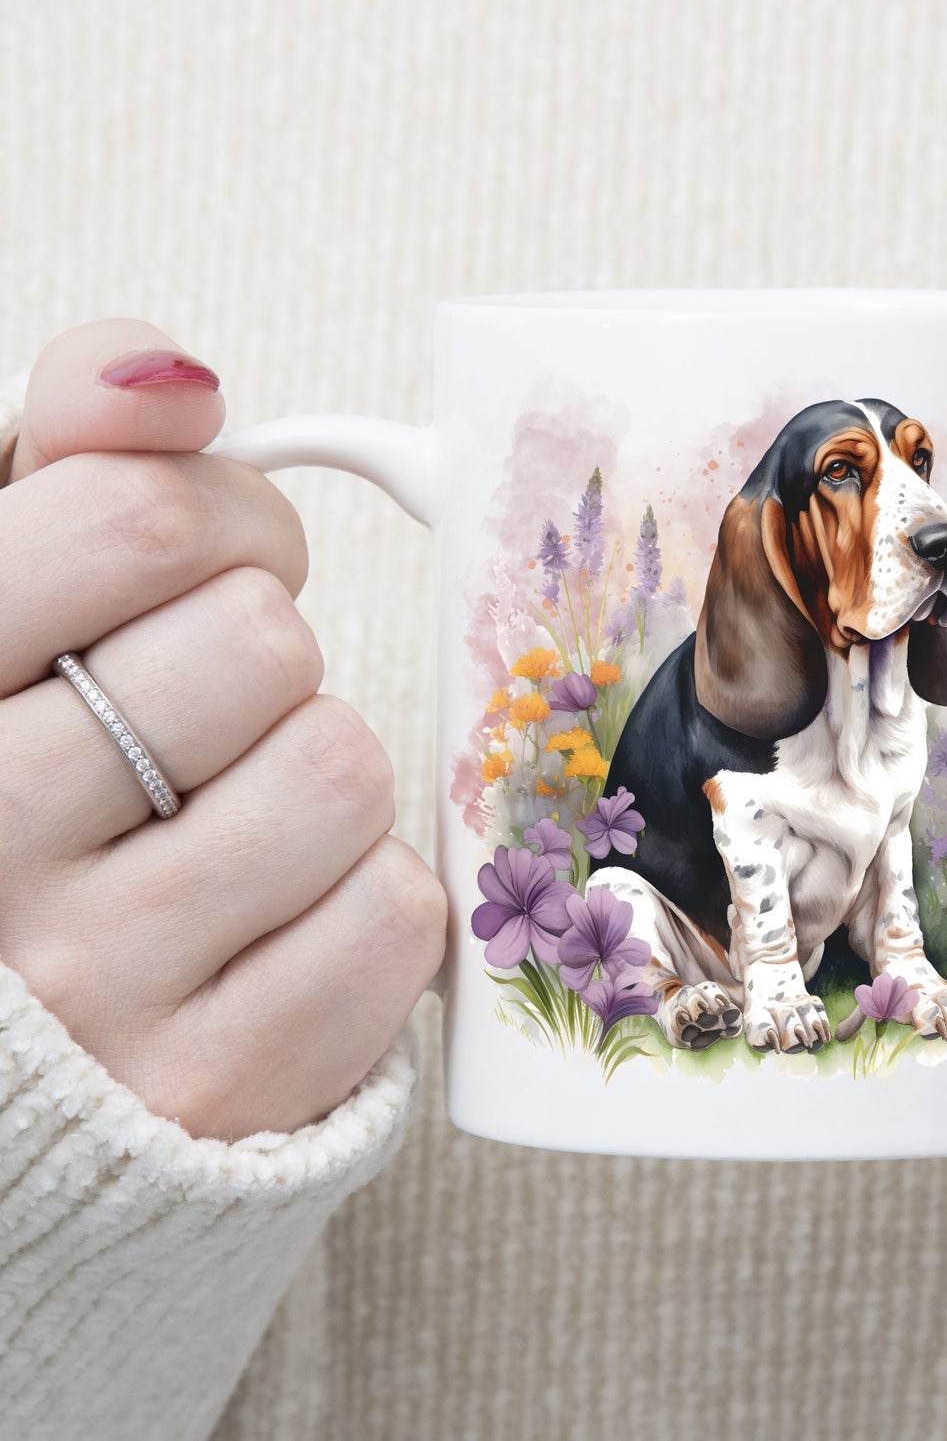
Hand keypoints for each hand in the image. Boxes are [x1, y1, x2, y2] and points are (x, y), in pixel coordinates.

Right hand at [0, 320, 444, 1139]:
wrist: (32, 1052)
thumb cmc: (30, 786)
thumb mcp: (5, 602)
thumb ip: (69, 462)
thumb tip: (172, 374)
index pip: (136, 522)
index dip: (220, 518)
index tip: (206, 561)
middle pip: (260, 642)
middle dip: (262, 653)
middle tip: (210, 710)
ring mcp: (97, 987)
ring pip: (340, 768)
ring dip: (315, 774)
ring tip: (230, 820)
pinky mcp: (220, 1085)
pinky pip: (395, 912)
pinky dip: (364, 898)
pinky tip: (273, 919)